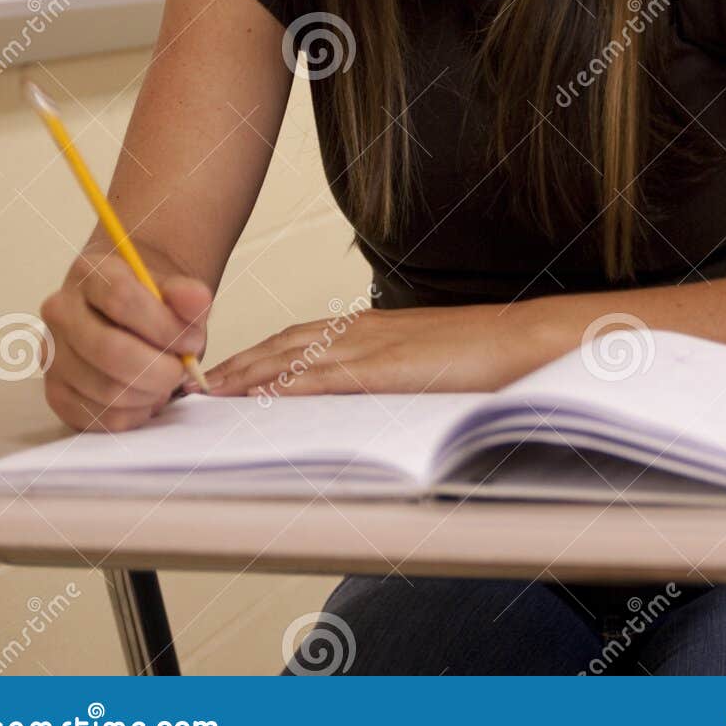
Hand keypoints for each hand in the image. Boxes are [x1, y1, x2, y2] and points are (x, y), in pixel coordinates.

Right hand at [40, 245, 211, 431]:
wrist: (125, 317)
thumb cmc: (150, 305)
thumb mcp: (173, 290)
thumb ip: (188, 294)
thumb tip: (197, 299)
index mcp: (89, 273)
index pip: (122, 299)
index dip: (165, 326)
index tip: (192, 340)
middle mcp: (61, 312)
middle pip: (110, 350)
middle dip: (159, 369)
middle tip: (182, 370)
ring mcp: (52, 354)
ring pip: (107, 389)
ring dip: (150, 392)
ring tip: (166, 380)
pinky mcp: (56, 392)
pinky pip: (101, 416)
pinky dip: (135, 413)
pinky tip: (147, 395)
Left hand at [203, 300, 563, 398]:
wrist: (523, 340)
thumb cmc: (484, 356)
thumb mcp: (425, 363)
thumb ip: (391, 374)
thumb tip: (367, 397)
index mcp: (375, 328)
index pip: (302, 337)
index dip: (262, 354)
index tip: (231, 371)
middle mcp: (365, 330)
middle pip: (285, 343)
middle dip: (241, 362)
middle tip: (202, 382)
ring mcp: (373, 345)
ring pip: (293, 356)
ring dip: (249, 371)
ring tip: (213, 390)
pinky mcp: (385, 367)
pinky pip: (323, 377)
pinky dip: (286, 386)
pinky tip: (260, 397)